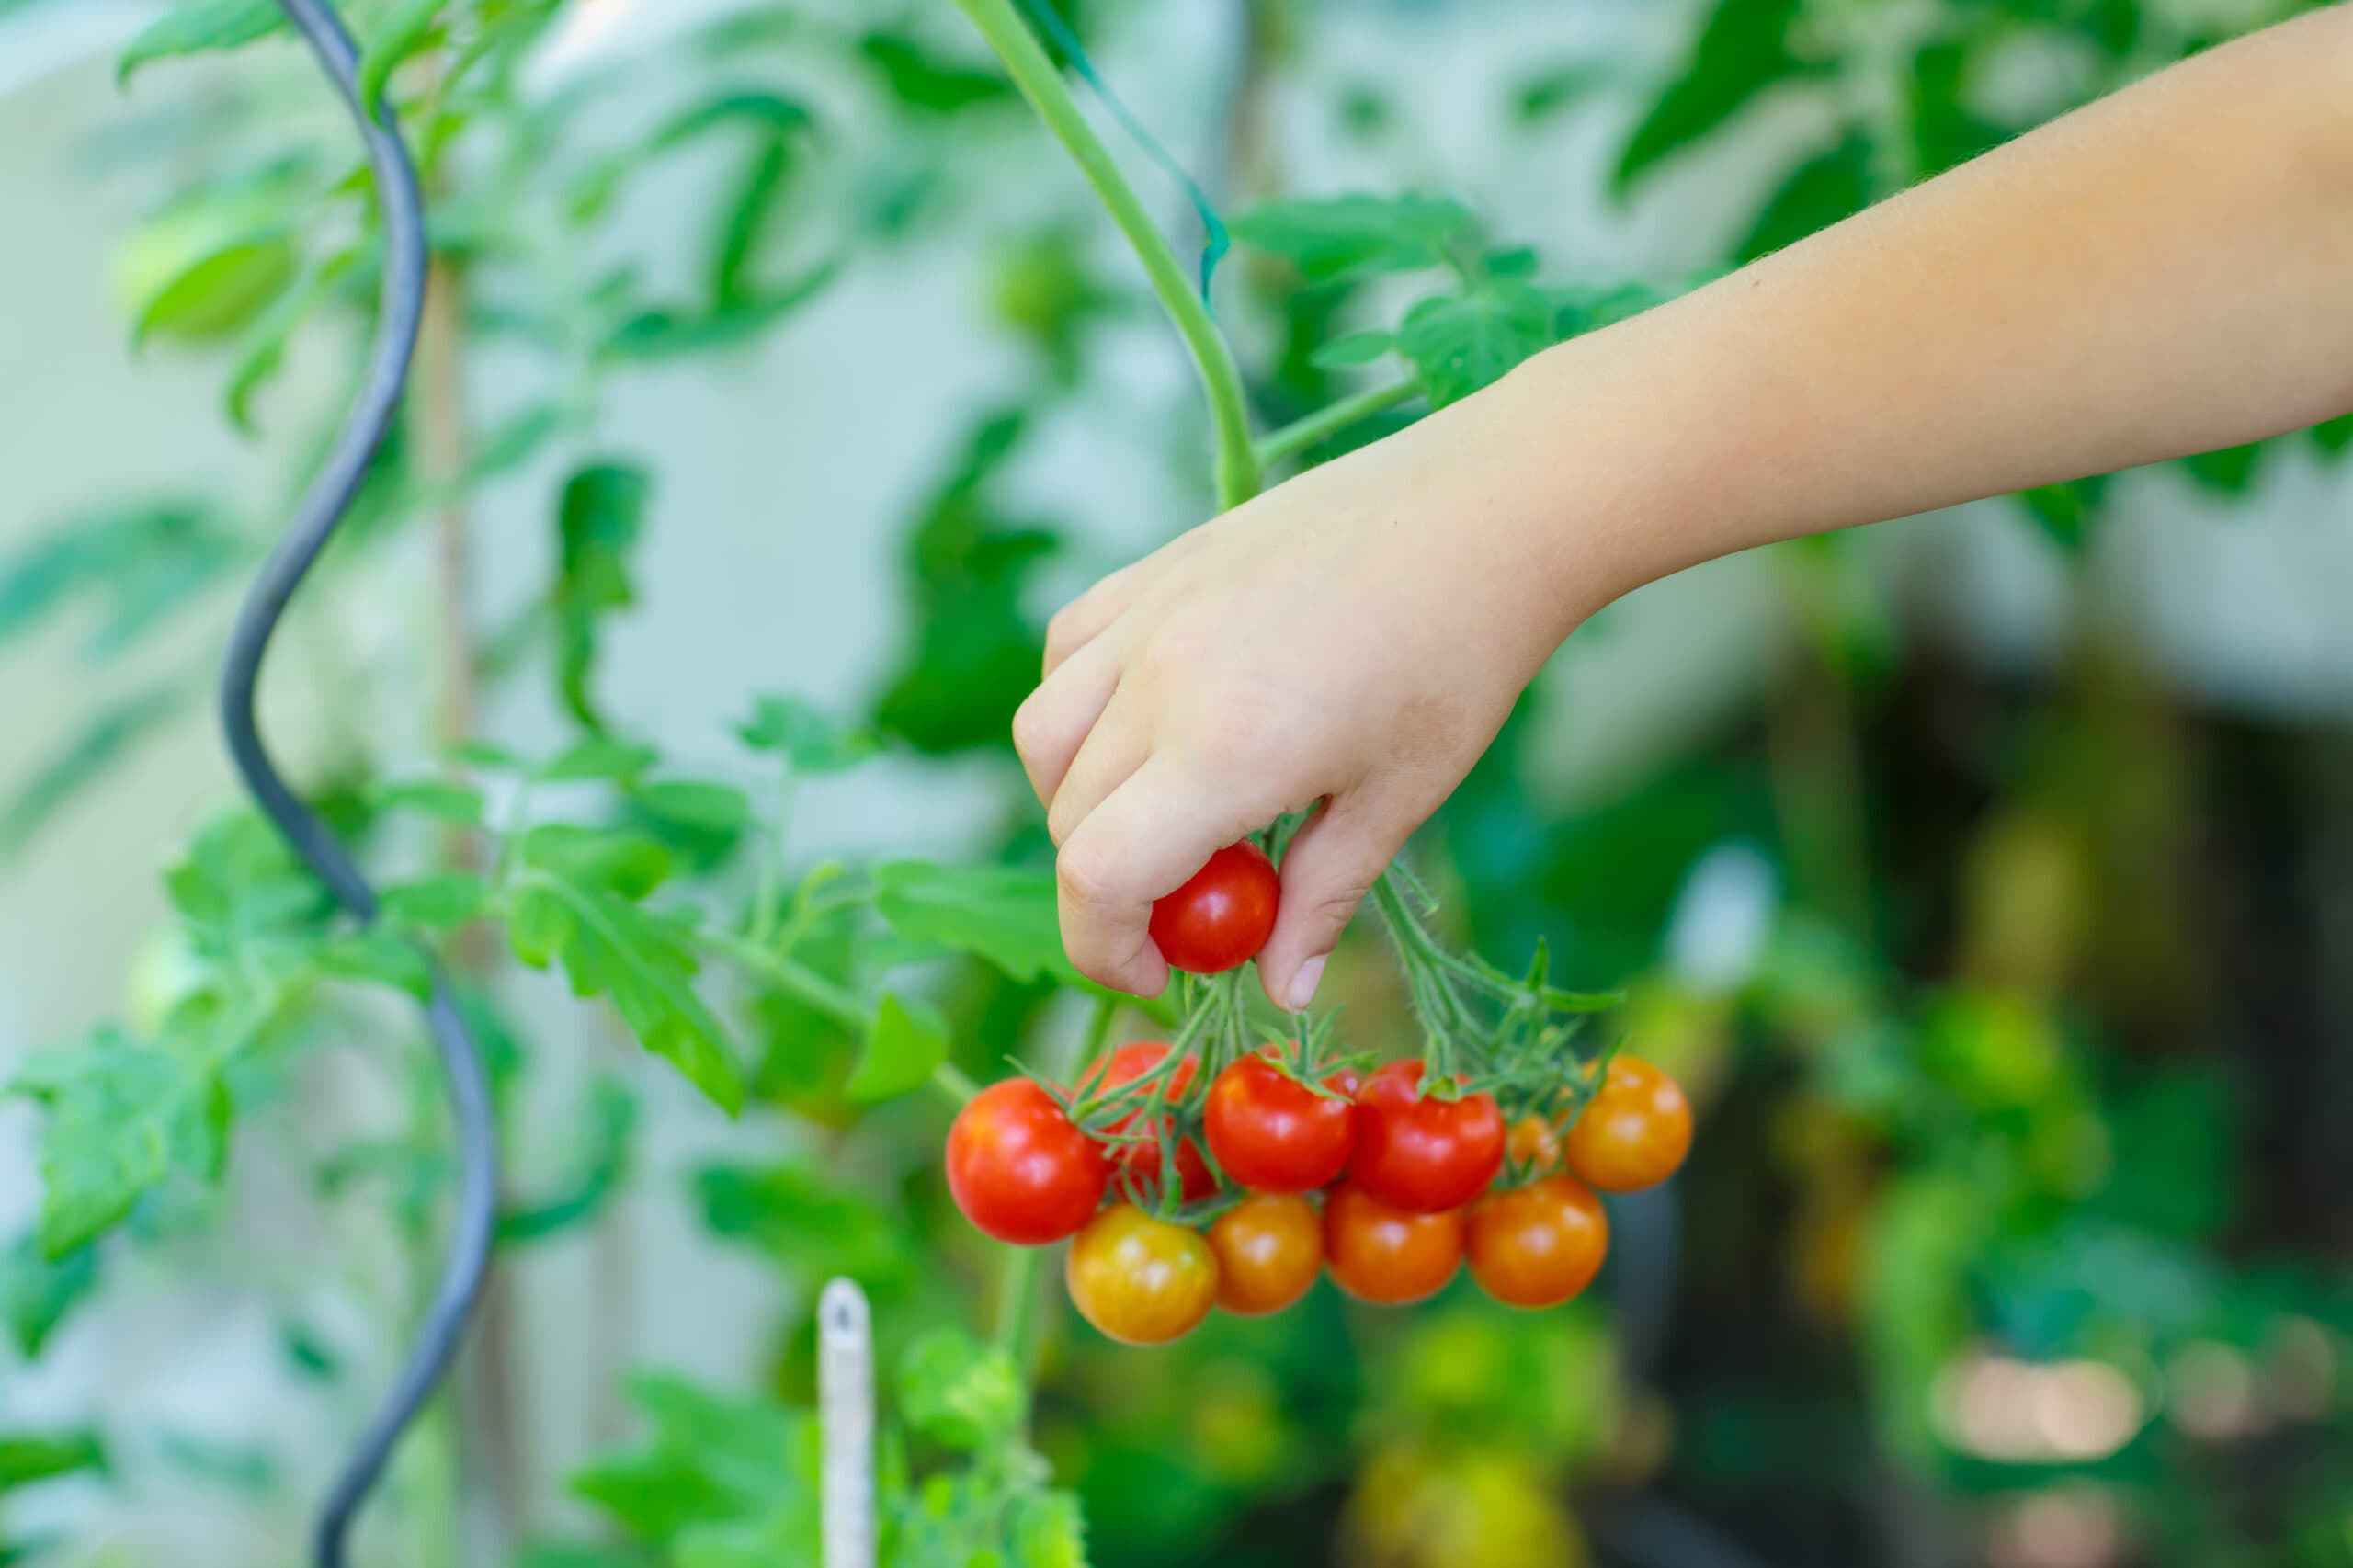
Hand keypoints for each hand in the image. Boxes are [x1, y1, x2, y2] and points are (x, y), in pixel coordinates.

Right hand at [1013, 376, 1595, 1008]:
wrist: (1482, 511)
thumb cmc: (1458, 660)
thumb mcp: (1397, 799)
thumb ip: (1321, 898)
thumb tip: (1280, 989)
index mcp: (1226, 749)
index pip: (1097, 875)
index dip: (1101, 948)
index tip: (1155, 977)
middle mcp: (1160, 678)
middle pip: (1069, 819)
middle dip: (1111, 889)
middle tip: (1195, 907)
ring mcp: (1147, 613)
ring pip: (1045, 736)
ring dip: (1077, 801)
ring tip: (1157, 819)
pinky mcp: (1154, 568)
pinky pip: (1066, 653)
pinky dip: (1077, 709)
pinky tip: (1140, 727)